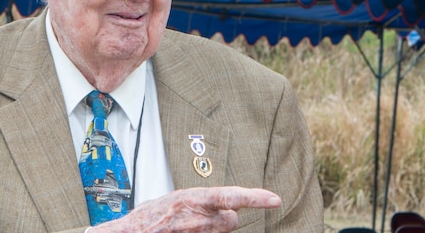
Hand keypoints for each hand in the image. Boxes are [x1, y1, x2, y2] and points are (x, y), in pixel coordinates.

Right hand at [92, 186, 281, 232]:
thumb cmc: (150, 217)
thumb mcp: (178, 199)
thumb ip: (202, 202)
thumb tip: (223, 208)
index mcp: (195, 198)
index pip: (232, 196)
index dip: (256, 197)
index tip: (275, 199)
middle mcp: (199, 217)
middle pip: (232, 220)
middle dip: (225, 219)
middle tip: (204, 218)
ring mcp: (198, 232)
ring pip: (222, 231)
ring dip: (212, 229)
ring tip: (189, 226)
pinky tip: (187, 231)